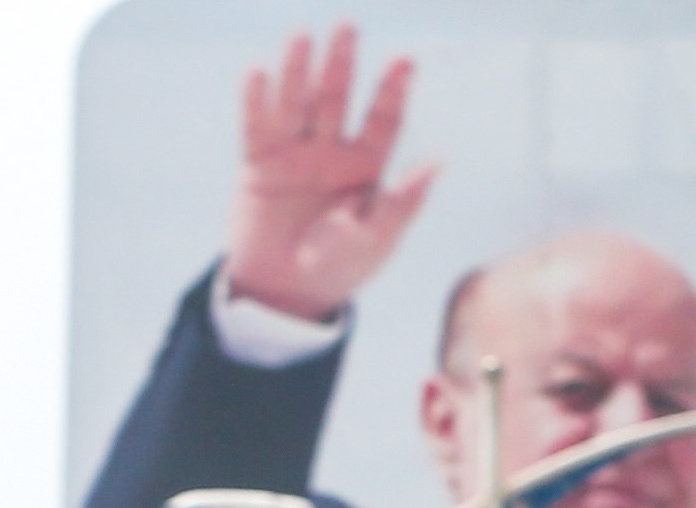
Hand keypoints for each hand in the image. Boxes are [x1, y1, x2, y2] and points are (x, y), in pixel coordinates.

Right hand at [223, 26, 435, 324]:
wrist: (289, 293)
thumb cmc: (341, 269)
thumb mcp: (378, 237)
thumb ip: (403, 199)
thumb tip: (439, 160)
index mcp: (367, 168)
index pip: (383, 121)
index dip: (393, 91)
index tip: (406, 60)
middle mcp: (330, 152)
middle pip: (337, 99)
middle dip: (342, 64)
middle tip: (348, 26)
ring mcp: (293, 153)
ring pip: (297, 103)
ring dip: (298, 70)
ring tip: (303, 36)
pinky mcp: (257, 163)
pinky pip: (256, 126)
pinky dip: (256, 101)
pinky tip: (259, 73)